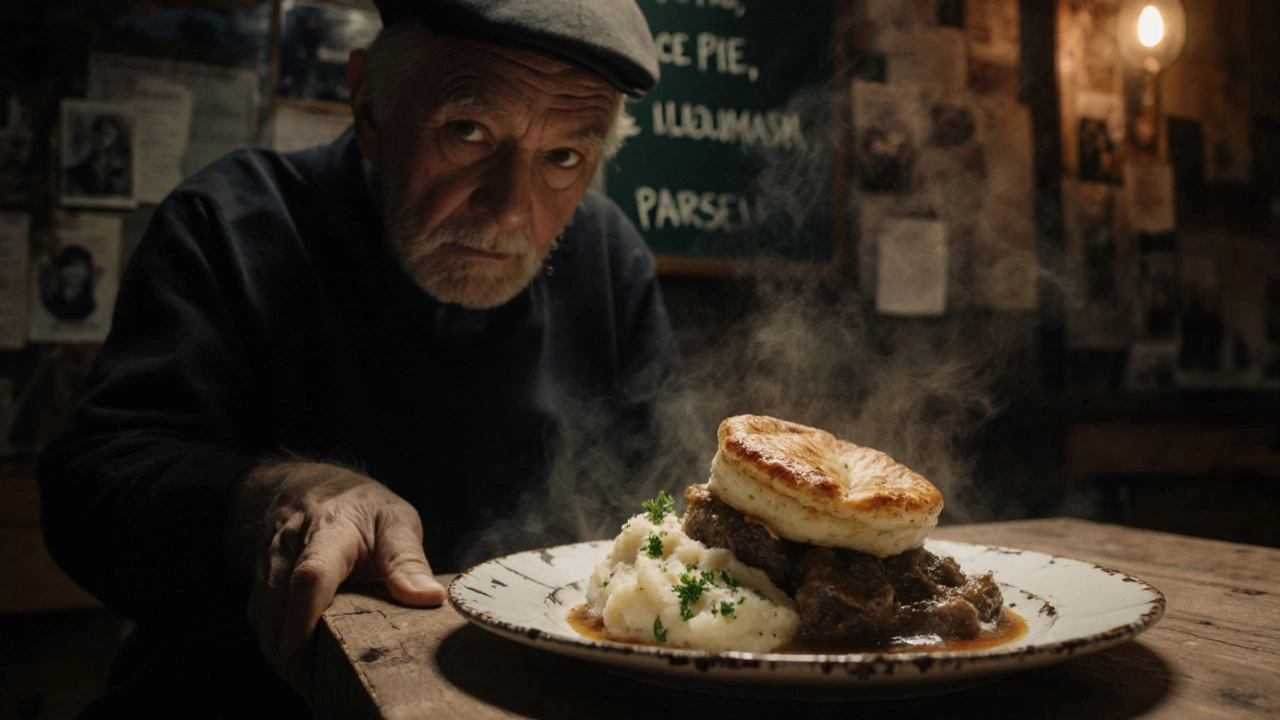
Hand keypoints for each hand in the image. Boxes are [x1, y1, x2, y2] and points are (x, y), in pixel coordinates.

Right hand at [227, 461, 444, 695]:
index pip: (310, 578)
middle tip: (326, 694)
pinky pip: (260, 621)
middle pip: (278, 612)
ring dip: (284, 658)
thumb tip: (430, 598)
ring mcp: (267, 562)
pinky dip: (276, 645)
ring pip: (263, 622)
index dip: (309, 627)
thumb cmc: (362, 506)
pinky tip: (302, 660)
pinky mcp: (258, 580)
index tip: (321, 666)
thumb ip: (408, 560)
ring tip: (318, 685)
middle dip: (294, 660)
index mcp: (330, 530)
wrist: (308, 484)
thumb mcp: (396, 521)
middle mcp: (289, 546)